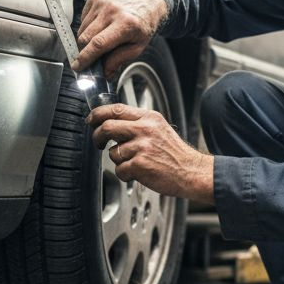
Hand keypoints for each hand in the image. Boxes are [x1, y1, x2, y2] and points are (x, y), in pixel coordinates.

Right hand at [75, 0, 168, 78]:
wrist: (145, 2)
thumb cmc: (142, 25)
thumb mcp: (138, 47)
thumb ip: (119, 60)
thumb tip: (104, 73)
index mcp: (126, 24)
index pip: (99, 44)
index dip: (86, 57)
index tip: (78, 66)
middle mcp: (112, 11)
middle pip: (86, 38)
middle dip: (84, 52)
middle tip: (89, 59)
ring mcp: (101, 3)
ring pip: (82, 30)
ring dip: (86, 40)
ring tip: (101, 39)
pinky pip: (82, 20)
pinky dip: (87, 28)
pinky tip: (100, 27)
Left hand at [88, 104, 213, 203]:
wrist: (191, 171)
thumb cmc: (175, 153)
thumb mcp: (160, 128)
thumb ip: (139, 123)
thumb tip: (112, 123)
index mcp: (149, 118)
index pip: (116, 109)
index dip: (98, 114)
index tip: (91, 120)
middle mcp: (145, 129)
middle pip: (107, 127)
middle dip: (97, 136)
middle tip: (98, 143)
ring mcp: (142, 147)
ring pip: (113, 152)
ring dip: (119, 161)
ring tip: (134, 163)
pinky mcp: (140, 164)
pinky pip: (120, 170)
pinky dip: (126, 175)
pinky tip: (138, 173)